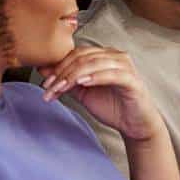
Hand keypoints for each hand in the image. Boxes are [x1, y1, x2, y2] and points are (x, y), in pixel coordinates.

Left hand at [38, 47, 164, 141]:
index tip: (45, 84)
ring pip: (93, 64)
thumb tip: (44, 70)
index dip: (58, 67)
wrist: (134, 125)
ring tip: (60, 88)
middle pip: (82, 57)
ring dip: (73, 76)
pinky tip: (83, 83)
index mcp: (103, 56)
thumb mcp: (84, 93)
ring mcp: (125, 66)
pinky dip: (95, 77)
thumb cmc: (113, 107)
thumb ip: (67, 81)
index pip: (76, 54)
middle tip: (49, 88)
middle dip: (62, 73)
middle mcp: (115, 56)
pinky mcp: (132, 80)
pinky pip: (112, 74)